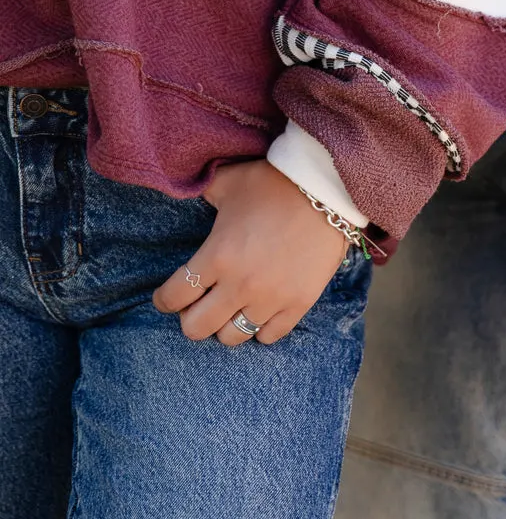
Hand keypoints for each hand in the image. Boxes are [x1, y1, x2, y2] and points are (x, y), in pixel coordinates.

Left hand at [153, 160, 349, 344]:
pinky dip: (260, 329)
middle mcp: (239, 285)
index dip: (164, 299)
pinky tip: (258, 313)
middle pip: (196, 328)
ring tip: (229, 310)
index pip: (174, 296)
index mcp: (217, 256)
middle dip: (190, 318)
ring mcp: (270, 299)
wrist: (327, 190)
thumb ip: (202, 190)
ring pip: (231, 338)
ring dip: (225, 325)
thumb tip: (185, 187)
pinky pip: (269, 336)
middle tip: (197, 305)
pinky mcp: (298, 303)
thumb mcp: (228, 180)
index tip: (167, 296)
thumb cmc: (273, 183)